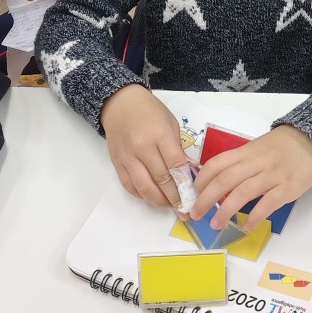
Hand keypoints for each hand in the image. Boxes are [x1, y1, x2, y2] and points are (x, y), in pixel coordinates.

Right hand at [100, 85, 188, 208]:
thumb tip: (187, 172)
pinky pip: (129, 185)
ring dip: (158, 201)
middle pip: (161, 180)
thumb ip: (178, 148)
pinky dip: (141, 195)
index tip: (194, 195)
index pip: (175, 165)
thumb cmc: (150, 111)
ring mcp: (128, 157)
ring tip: (169, 206)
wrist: (120, 103)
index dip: (185, 184)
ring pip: (143, 187)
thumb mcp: (171, 124)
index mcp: (160, 135)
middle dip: (175, 197)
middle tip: (185, 209)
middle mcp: (142, 148)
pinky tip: (152, 197)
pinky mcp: (117, 163)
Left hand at [190, 125, 311, 231]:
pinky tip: (247, 226)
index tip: (193, 194)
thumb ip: (238, 163)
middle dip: (206, 198)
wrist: (310, 140)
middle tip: (195, 214)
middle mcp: (256, 162)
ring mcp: (272, 175)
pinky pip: (268, 204)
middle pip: (225, 180)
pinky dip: (255, 216)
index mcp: (245, 152)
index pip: (217, 164)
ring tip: (215, 224)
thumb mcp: (255, 148)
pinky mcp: (288, 187)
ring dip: (225, 211)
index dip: (201, 180)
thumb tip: (215, 184)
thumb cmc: (279, 147)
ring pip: (243, 193)